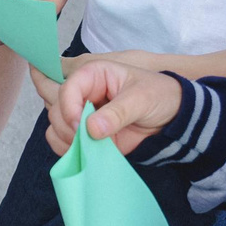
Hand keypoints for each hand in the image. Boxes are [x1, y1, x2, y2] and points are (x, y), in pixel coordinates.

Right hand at [43, 59, 185, 156]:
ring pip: (54, 124)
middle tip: (83, 135)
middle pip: (53, 104)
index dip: (68, 108)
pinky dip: (67, 150)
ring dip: (66, 138)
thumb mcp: (141, 99)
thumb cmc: (158, 96)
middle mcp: (82, 93)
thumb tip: (91, 129)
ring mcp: (81, 114)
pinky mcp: (84, 134)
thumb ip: (117, 113)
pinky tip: (84, 151)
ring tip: (90, 144)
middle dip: (65, 123)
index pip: (66, 88)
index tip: (80, 127)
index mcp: (93, 74)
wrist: (171, 117)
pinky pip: (61, 141)